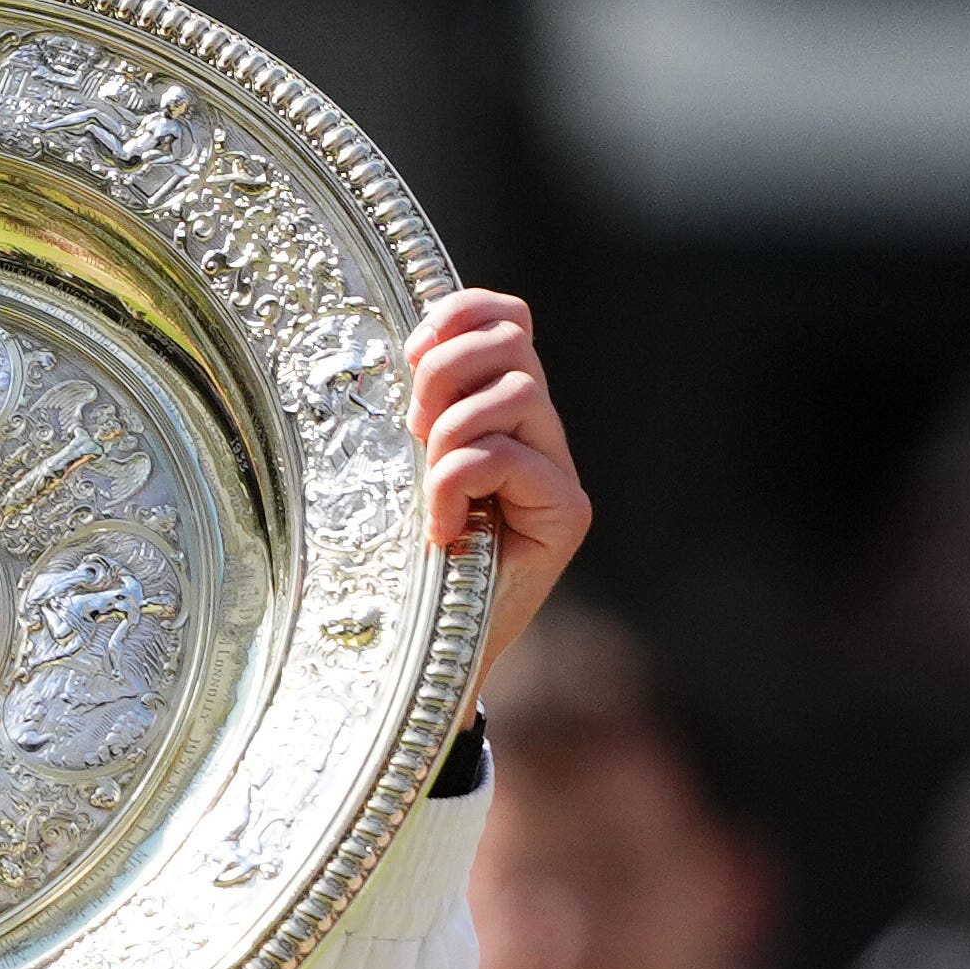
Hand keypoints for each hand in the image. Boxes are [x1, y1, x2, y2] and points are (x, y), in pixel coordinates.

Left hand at [407, 289, 590, 686]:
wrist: (432, 654)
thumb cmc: (409, 563)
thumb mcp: (402, 470)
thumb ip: (419, 412)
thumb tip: (409, 348)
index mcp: (504, 410)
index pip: (508, 319)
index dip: (461, 314)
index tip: (412, 350)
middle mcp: (542, 433)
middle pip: (513, 344)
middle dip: (445, 374)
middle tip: (414, 433)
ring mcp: (561, 473)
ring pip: (516, 392)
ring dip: (452, 434)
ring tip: (433, 489)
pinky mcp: (568, 513)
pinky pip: (505, 457)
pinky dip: (457, 484)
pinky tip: (443, 529)